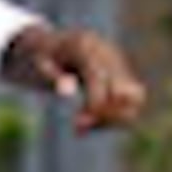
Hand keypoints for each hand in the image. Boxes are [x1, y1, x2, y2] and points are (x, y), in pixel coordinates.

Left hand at [2, 23, 148, 130]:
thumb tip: (68, 91)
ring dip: (115, 119)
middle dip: (107, 115)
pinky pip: (130, 101)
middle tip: (79, 126)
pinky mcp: (122, 75)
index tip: (77, 125)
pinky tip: (91, 122)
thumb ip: (50, 77)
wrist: (52, 44)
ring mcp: (119, 64)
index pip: (102, 81)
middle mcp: (109, 55)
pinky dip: (115, 117)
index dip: (94, 106)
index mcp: (86, 49)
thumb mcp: (36, 64)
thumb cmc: (40, 56)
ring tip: (86, 127)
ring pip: (136, 98)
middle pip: (127, 91)